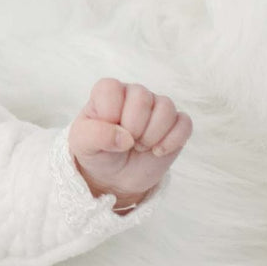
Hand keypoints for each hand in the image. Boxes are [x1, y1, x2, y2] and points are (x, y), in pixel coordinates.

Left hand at [68, 78, 191, 209]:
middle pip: (142, 97)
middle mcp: (134, 94)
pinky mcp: (175, 124)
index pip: (110, 88)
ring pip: (166, 108)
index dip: (108, 113)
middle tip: (124, 143)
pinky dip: (171, 141)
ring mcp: (157, 107)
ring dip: (151, 136)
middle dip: (132, 128)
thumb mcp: (82, 144)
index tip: (104, 132)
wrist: (113, 177)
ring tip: (138, 146)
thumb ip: (95, 135)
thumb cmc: (95, 153)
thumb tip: (125, 138)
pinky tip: (157, 151)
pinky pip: (184, 124)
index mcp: (107, 93)